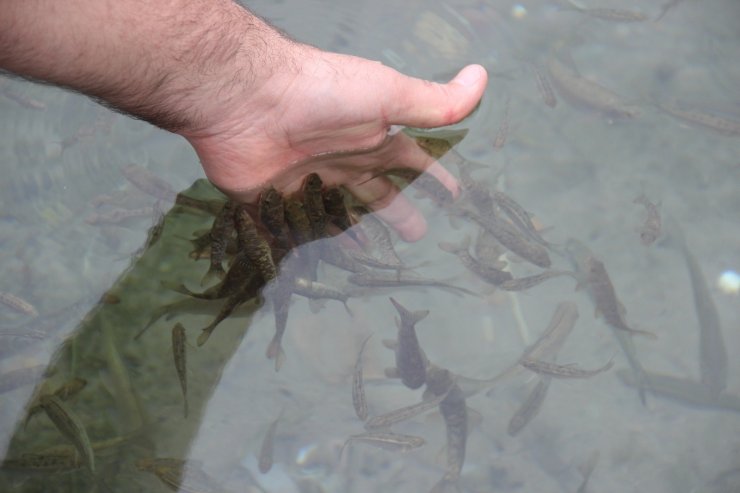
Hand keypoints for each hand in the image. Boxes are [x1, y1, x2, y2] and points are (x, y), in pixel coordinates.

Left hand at [183, 45, 486, 240]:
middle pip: (377, 193)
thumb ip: (433, 101)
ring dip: (354, 231)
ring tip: (371, 255)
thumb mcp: (387, 95)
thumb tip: (483, 77)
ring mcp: (307, 180)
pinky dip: (306, 243)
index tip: (454, 197)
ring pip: (338, 212)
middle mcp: (343, 159)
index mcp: (372, 138)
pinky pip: (294, 228)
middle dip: (399, 212)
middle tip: (418, 237)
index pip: (411, 162)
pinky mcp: (273, 200)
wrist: (249, 100)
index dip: (433, 178)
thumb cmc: (323, 94)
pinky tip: (316, 261)